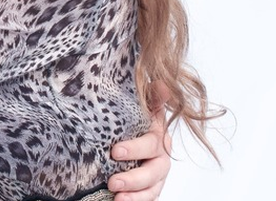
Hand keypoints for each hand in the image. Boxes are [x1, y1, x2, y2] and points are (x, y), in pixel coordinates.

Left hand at [108, 81, 172, 200]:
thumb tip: (162, 85)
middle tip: (113, 181)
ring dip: (136, 196)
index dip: (135, 149)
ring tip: (118, 198)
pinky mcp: (149, 187)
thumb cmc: (133, 116)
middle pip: (154, 171)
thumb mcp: (141, 104)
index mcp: (158, 136)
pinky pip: (148, 197)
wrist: (129, 129)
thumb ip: (152, 97)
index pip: (151, 144)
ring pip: (152, 189)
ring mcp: (156, 174)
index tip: (115, 152)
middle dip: (133, 178)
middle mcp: (161, 157)